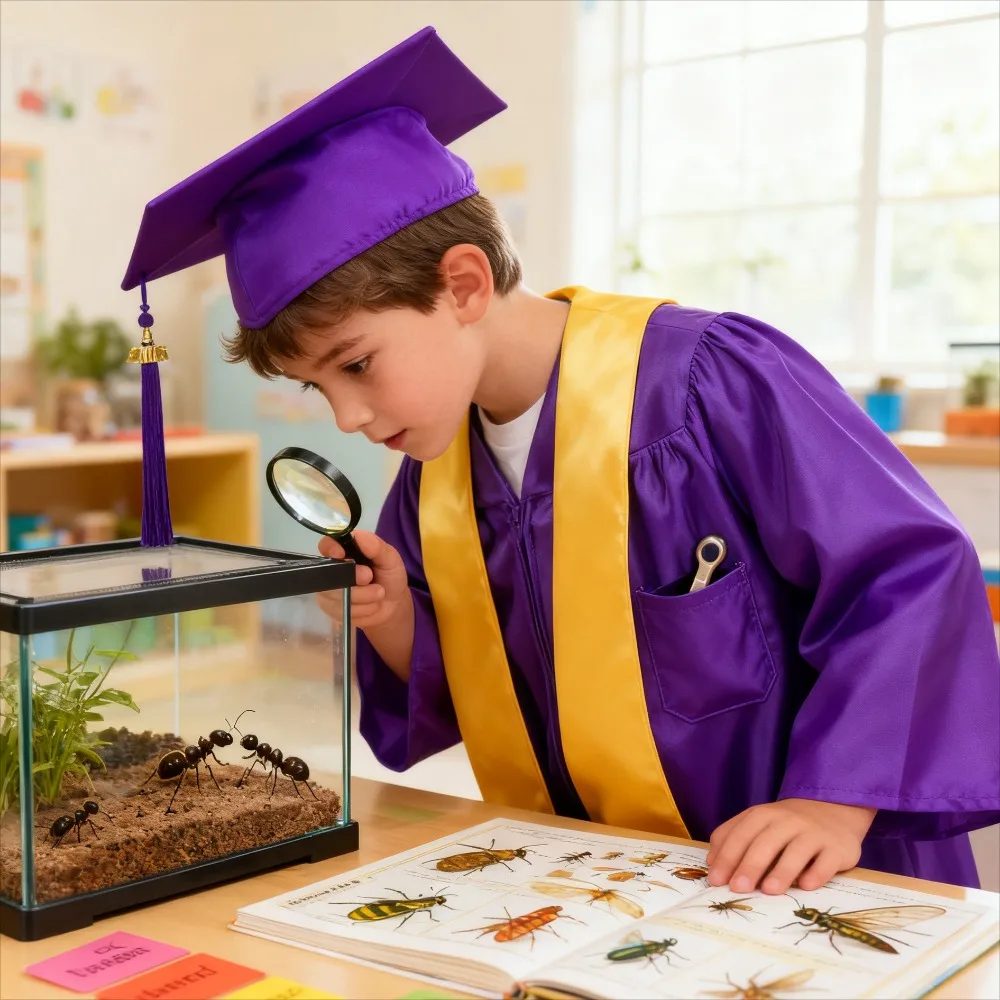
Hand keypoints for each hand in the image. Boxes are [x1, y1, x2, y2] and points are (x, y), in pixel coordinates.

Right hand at [315, 531, 409, 630]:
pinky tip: (372, 606)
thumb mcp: (390, 559)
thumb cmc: (390, 577)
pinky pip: (342, 610)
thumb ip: (376, 547)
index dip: (330, 548)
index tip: (341, 554)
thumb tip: (358, 535)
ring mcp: (329, 590)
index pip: (326, 545)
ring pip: (337, 594)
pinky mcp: (331, 609)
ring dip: (364, 596)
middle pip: (330, 573)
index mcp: (345, 551)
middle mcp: (332, 569)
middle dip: (353, 578)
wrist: (393, 606)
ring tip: (379, 593)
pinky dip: (362, 609)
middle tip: (370, 577)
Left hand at [706, 798, 875, 894]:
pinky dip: (816, 873)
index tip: (716, 880)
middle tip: (737, 888)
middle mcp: (788, 821)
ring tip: (769, 890)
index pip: (741, 834)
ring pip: (796, 851)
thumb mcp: (757, 823)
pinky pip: (826, 861)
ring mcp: (814, 833)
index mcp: (763, 815)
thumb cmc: (786, 825)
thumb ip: (733, 838)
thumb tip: (712, 864)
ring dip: (782, 870)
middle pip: (766, 842)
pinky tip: (806, 886)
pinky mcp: (837, 848)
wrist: (832, 810)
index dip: (727, 856)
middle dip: (750, 865)